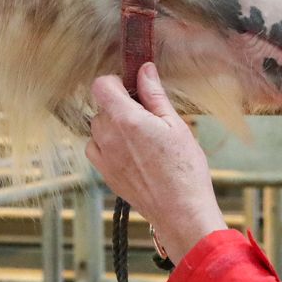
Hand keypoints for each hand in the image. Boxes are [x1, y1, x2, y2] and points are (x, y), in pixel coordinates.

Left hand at [85, 64, 226, 262]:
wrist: (180, 210)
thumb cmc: (184, 169)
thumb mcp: (175, 124)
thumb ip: (155, 95)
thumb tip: (144, 70)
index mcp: (125, 119)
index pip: (101, 85)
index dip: (116, 82)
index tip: (133, 89)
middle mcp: (107, 136)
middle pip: (101, 106)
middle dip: (120, 106)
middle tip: (147, 117)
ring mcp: (102, 157)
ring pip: (98, 127)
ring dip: (114, 126)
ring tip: (142, 139)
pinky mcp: (104, 173)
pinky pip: (97, 148)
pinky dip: (109, 145)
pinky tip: (133, 153)